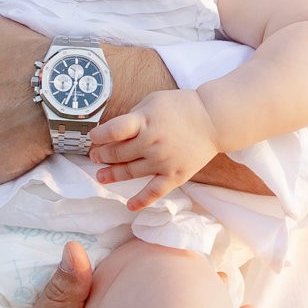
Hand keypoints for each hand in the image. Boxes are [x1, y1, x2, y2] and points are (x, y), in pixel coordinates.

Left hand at [87, 90, 219, 210]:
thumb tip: (112, 131)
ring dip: (112, 174)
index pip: (113, 131)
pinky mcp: (175, 175)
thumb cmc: (180, 107)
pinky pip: (154, 191)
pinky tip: (129, 205)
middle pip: (118, 153)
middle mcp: (151, 142)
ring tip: (101, 175)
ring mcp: (163, 161)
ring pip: (130, 172)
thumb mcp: (152, 102)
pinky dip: (141, 200)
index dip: (99, 136)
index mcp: (144, 121)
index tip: (93, 138)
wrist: (213, 120)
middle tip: (96, 156)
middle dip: (102, 155)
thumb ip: (133, 117)